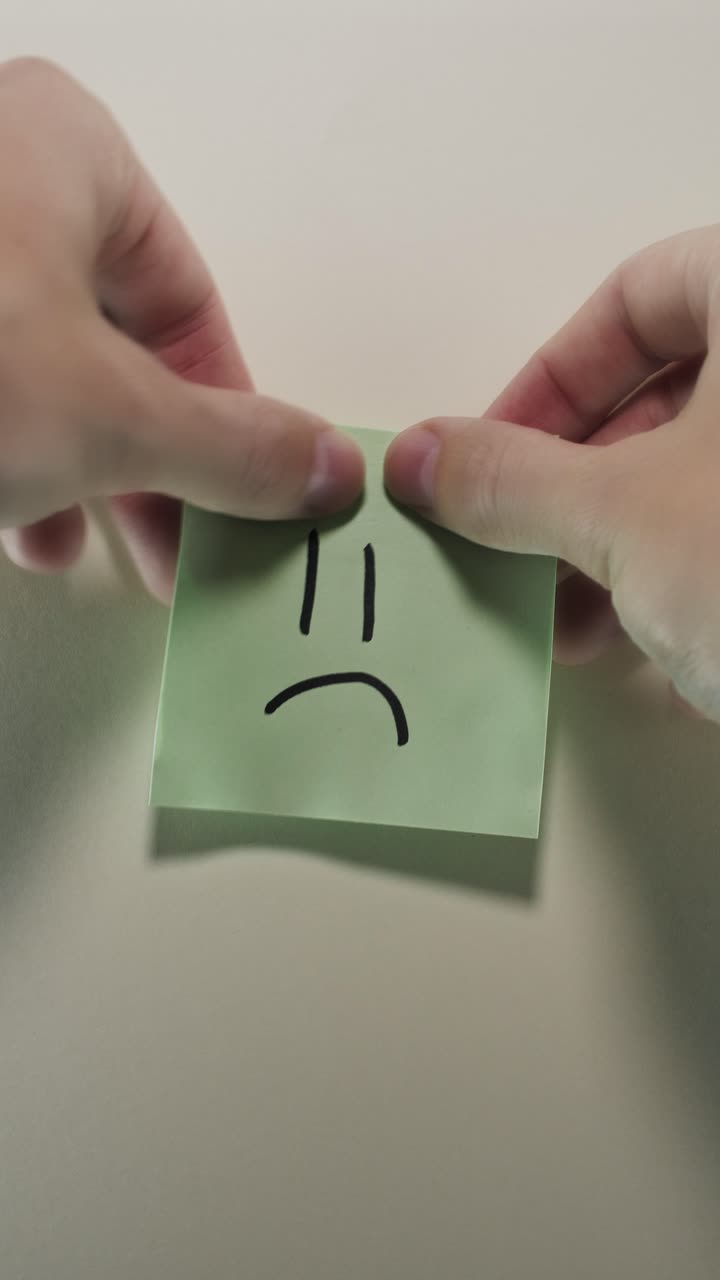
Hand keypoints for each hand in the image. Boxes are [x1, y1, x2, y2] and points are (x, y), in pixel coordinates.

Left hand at [0, 59, 362, 599]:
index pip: (191, 301)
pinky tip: (18, 531)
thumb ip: (233, 446)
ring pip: (42, 373)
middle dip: (154, 466)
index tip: (252, 492)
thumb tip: (318, 468)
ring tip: (98, 553)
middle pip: (116, 345)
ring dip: (83, 479)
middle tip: (184, 543)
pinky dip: (11, 464)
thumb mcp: (109, 417)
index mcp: (67, 149)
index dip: (232, 414)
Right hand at [385, 226, 719, 720]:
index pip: (643, 293)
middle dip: (574, 482)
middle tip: (515, 543)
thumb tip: (424, 460)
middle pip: (673, 393)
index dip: (551, 373)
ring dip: (616, 544)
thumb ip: (509, 478)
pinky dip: (682, 578)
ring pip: (707, 473)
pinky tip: (638, 649)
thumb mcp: (625, 518)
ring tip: (563, 619)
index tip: (492, 449)